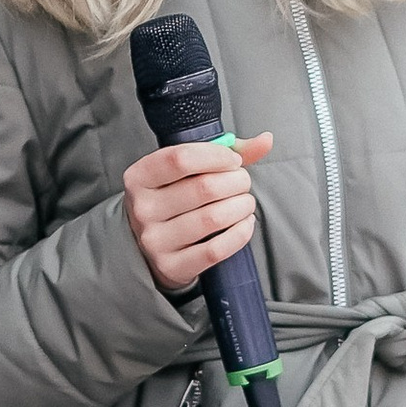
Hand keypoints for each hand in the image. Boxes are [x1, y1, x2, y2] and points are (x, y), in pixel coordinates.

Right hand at [124, 132, 272, 293]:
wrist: (149, 249)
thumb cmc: (172, 200)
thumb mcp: (185, 172)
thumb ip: (224, 152)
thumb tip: (265, 141)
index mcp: (140, 177)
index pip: (181, 158)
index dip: (217, 156)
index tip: (234, 160)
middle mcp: (143, 208)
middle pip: (204, 187)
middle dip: (236, 181)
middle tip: (243, 182)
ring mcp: (155, 240)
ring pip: (213, 218)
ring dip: (241, 206)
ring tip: (245, 202)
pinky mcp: (171, 266)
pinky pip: (216, 249)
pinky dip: (240, 234)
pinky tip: (244, 224)